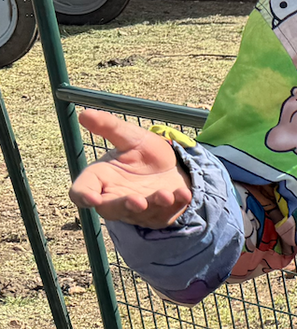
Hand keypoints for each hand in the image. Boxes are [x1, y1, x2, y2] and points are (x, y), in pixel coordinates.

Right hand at [69, 109, 192, 228]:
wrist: (172, 163)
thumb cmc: (141, 152)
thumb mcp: (128, 136)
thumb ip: (109, 127)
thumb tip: (85, 113)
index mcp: (100, 179)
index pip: (81, 192)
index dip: (84, 196)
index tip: (91, 198)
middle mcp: (114, 198)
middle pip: (110, 209)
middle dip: (123, 206)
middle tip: (137, 201)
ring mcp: (138, 210)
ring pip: (141, 214)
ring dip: (154, 205)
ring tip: (165, 194)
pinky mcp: (159, 214)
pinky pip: (166, 213)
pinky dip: (176, 204)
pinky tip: (184, 195)